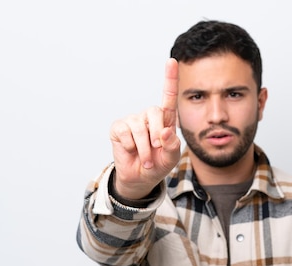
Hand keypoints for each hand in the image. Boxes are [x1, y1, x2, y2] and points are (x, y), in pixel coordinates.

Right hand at [109, 58, 180, 199]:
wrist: (140, 178)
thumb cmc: (157, 165)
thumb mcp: (170, 158)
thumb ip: (173, 146)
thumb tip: (165, 131)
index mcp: (165, 120)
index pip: (168, 97)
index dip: (170, 79)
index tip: (172, 61)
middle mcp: (148, 116)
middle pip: (155, 112)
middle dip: (157, 134)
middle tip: (156, 149)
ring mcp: (132, 121)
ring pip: (140, 128)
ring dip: (144, 148)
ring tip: (146, 159)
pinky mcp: (118, 128)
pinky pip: (125, 133)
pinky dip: (130, 146)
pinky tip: (130, 151)